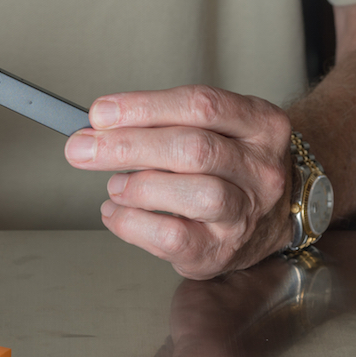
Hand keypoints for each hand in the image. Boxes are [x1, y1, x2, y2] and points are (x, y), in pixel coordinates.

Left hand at [64, 85, 292, 278]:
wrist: (272, 218)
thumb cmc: (231, 167)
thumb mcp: (214, 129)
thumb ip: (163, 122)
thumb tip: (99, 125)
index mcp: (261, 125)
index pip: (200, 105)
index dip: (144, 106)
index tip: (101, 113)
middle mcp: (261, 169)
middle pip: (193, 149)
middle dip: (127, 146)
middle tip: (83, 148)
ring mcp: (245, 213)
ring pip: (193, 194)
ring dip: (138, 186)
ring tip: (115, 186)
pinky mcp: (220, 251)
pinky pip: (172, 236)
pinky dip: (132, 222)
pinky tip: (116, 212)